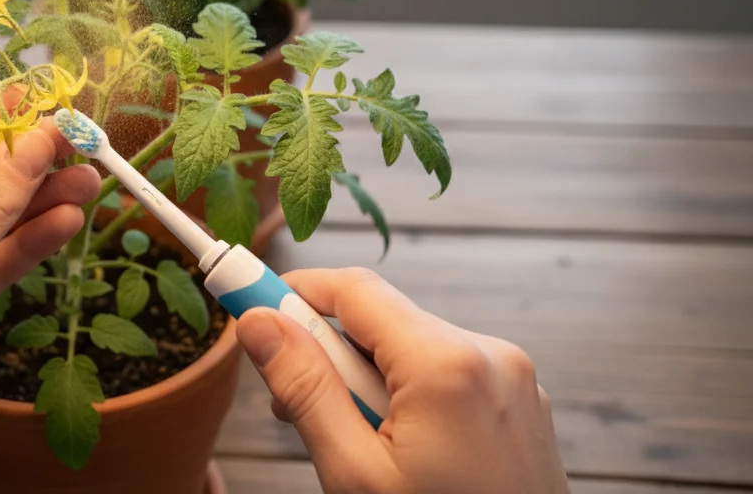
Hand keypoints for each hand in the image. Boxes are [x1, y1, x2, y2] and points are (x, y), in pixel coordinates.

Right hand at [237, 268, 568, 493]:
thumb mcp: (355, 473)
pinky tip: (397, 451)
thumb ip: (305, 389)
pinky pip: (447, 372)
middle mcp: (489, 354)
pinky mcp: (520, 402)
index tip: (243, 298)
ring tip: (354, 447)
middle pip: (381, 319)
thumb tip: (257, 323)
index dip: (292, 291)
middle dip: (328, 352)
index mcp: (447, 364)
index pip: (353, 289)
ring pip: (411, 347)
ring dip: (367, 380)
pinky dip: (408, 395)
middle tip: (289, 406)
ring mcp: (512, 378)